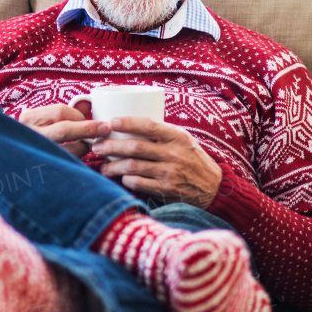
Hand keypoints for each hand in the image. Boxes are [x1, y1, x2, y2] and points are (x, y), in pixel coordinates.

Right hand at [18, 104, 110, 158]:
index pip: (59, 112)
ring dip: (82, 148)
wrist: (11, 158)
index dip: (80, 115)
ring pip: (65, 151)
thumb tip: (87, 105)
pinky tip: (78, 159)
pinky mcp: (39, 171)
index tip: (92, 119)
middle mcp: (28, 135)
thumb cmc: (33, 135)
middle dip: (87, 129)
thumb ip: (66, 112)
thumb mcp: (44, 119)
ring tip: (88, 146)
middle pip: (63, 130)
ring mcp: (32, 153)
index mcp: (28, 119)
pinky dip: (75, 161)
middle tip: (105, 129)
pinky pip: (64, 165)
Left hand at [92, 117, 222, 208]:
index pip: (148, 125)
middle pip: (134, 147)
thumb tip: (127, 123)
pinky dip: (126, 180)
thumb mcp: (184, 140)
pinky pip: (138, 183)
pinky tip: (120, 178)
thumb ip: (162, 133)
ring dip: (113, 166)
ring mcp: (170, 173)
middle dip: (110, 146)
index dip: (127, 122)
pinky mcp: (166, 190)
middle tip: (96, 146)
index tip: (110, 122)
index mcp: (178, 136)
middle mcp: (174, 153)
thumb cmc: (193, 159)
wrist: (214, 188)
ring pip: (132, 166)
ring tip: (104, 165)